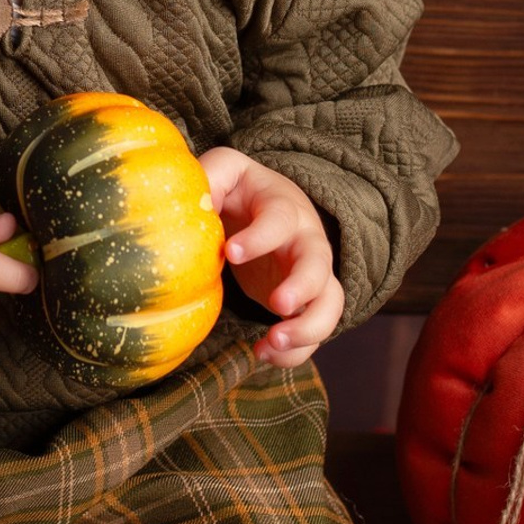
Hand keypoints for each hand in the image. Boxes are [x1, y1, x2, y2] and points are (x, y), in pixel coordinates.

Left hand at [198, 147, 342, 368]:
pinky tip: (263, 353)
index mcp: (283, 207)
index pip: (279, 219)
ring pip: (330, 303)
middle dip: (302, 287)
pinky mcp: (306, 302)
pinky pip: (314, 330)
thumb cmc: (241, 191)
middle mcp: (306, 241)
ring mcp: (312, 274)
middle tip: (277, 304)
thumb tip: (193, 200)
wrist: (266, 207)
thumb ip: (211, 175)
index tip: (231, 252)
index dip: (260, 236)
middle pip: (319, 264)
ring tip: (272, 342)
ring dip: (307, 328)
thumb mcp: (226, 171)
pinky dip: (295, 350)